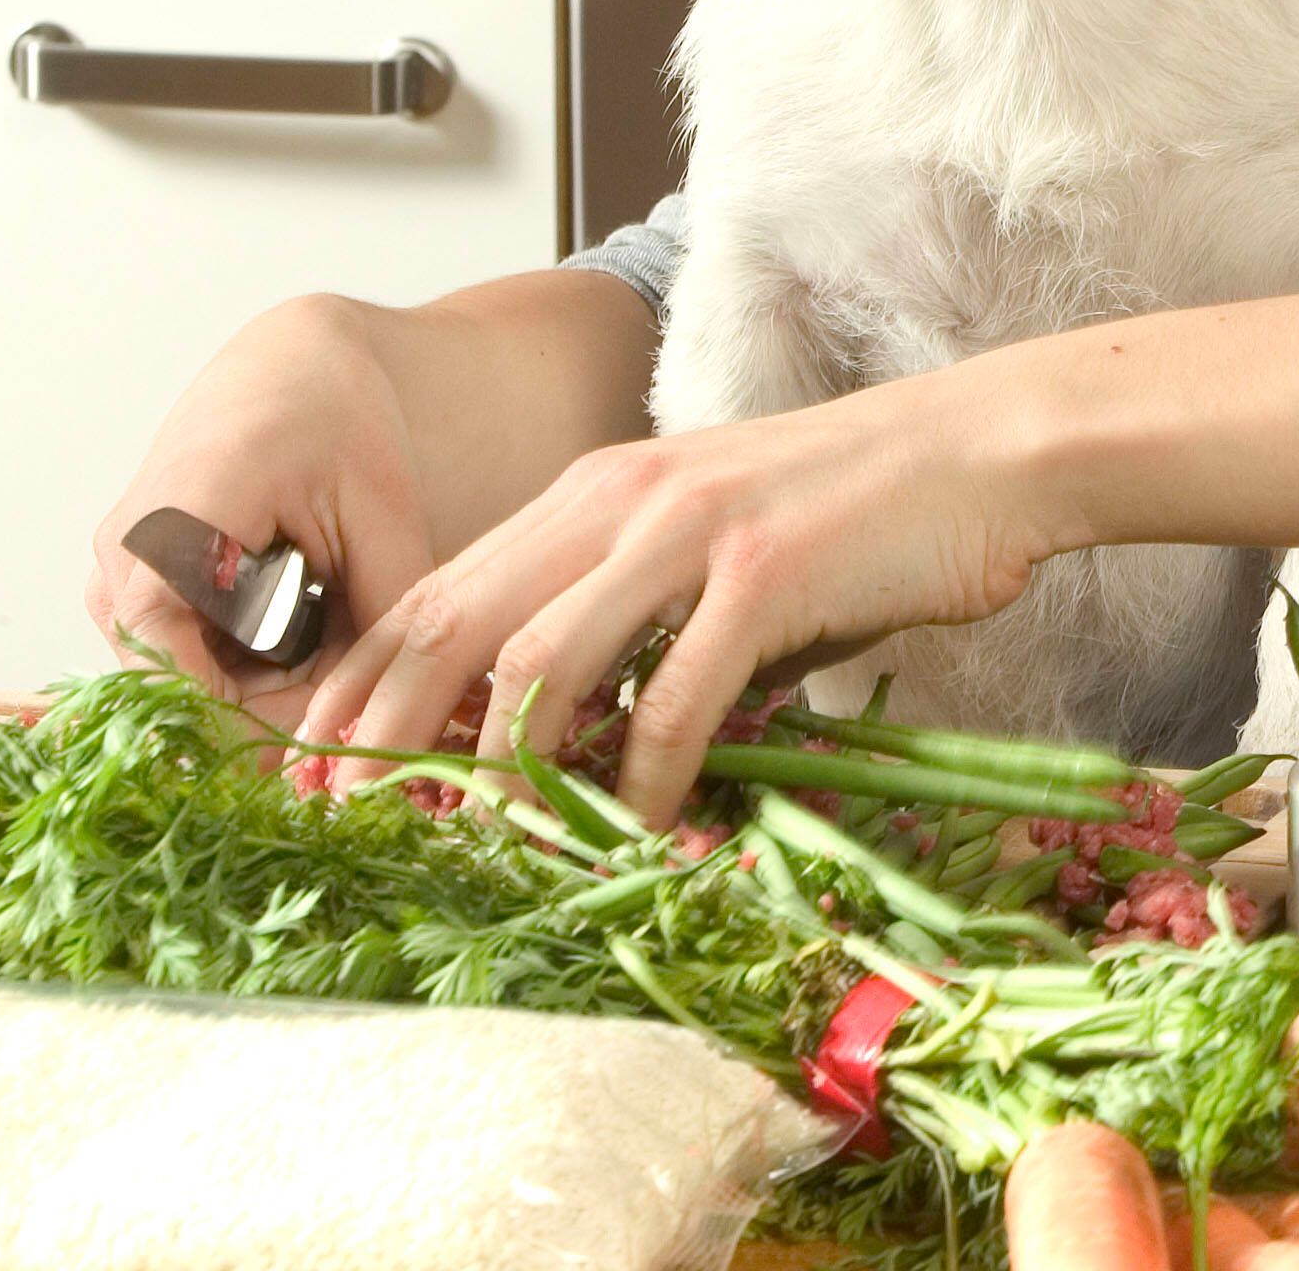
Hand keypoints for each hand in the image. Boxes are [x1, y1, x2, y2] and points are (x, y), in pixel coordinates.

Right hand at [85, 270, 663, 734]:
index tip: (331, 740)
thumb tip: (380, 736)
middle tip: (350, 680)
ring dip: (260, 690)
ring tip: (328, 631)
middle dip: (273, 712)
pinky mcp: (125, 592)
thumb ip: (383, 626)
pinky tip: (296, 626)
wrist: (291, 370)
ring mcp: (112, 579)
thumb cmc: (340, 428)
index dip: (255, 729)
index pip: (180, 685)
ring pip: (185, 692)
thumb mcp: (384, 520)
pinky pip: (181, 665)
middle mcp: (119, 562)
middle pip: (186, 700)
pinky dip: (243, 668)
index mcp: (169, 531)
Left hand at [300, 363, 1060, 822]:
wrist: (981, 451)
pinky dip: (643, 778)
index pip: (441, 591)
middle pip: (455, 622)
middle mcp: (620, 500)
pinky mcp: (763, 575)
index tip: (317, 770)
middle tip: (347, 822)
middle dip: (387, 732)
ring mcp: (688, 532)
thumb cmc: (856, 512)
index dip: (365, 683)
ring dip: (505, 771)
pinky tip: (638, 830)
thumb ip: (639, 628)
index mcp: (594, 493)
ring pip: (541, 663)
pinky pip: (673, 698)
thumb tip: (582, 744)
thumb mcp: (714, 552)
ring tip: (491, 846)